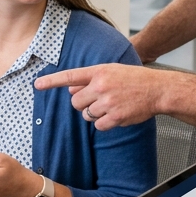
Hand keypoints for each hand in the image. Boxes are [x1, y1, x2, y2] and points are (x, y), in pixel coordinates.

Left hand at [34, 63, 165, 129]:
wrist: (158, 89)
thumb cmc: (134, 79)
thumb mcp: (111, 71)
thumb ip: (90, 79)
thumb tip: (71, 90)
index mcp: (99, 71)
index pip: (70, 76)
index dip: (52, 81)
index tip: (37, 85)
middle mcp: (101, 86)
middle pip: (75, 102)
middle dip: (82, 104)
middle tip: (97, 100)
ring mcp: (108, 102)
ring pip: (86, 115)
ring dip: (94, 113)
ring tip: (110, 105)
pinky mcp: (115, 117)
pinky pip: (98, 125)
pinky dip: (104, 123)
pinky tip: (116, 114)